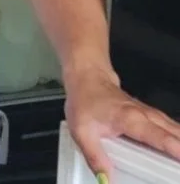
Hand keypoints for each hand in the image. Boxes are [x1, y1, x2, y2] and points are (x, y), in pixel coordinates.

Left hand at [65, 64, 179, 174]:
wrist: (87, 79)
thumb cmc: (85, 101)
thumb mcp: (81, 132)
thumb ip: (95, 157)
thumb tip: (106, 179)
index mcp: (131, 119)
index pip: (160, 137)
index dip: (174, 149)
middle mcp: (146, 115)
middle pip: (175, 134)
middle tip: (179, 169)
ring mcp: (151, 114)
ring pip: (176, 130)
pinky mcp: (152, 116)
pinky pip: (171, 128)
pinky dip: (178, 138)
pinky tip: (179, 148)